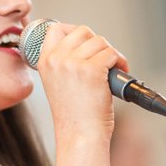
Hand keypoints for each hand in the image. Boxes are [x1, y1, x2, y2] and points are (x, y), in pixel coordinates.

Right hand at [34, 23, 121, 165]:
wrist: (80, 137)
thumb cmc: (74, 117)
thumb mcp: (59, 85)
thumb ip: (65, 63)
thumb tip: (87, 44)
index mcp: (45, 62)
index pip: (55, 28)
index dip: (74, 31)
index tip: (86, 44)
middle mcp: (56, 60)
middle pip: (82, 31)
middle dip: (98, 44)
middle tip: (104, 61)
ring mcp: (72, 63)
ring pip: (100, 41)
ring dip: (111, 54)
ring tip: (113, 70)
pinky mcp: (91, 69)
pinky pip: (112, 53)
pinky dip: (121, 62)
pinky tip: (119, 74)